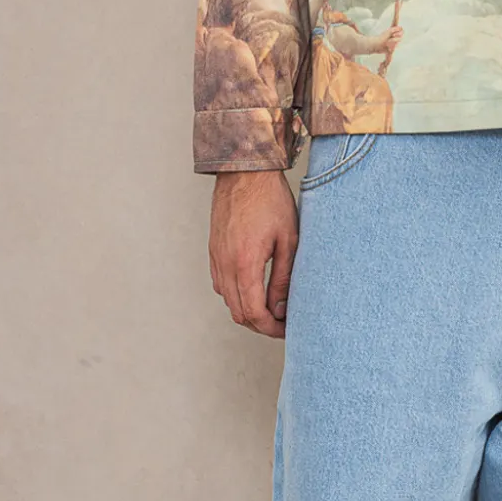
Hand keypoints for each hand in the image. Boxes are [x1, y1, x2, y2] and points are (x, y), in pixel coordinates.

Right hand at [209, 170, 298, 338]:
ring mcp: (216, 258)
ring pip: (228, 301)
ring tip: (272, 307)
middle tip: (282, 322)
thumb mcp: (288, 241)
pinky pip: (220, 284)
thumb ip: (283, 279)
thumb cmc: (270, 201)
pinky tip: (254, 288)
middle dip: (261, 325)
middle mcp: (225, 264)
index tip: (287, 329)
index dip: (271, 329)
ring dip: (248, 310)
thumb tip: (279, 309)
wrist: (244, 171)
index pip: (254, 313)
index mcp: (245, 264)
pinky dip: (236, 295)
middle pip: (238, 313)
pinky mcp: (213, 251)